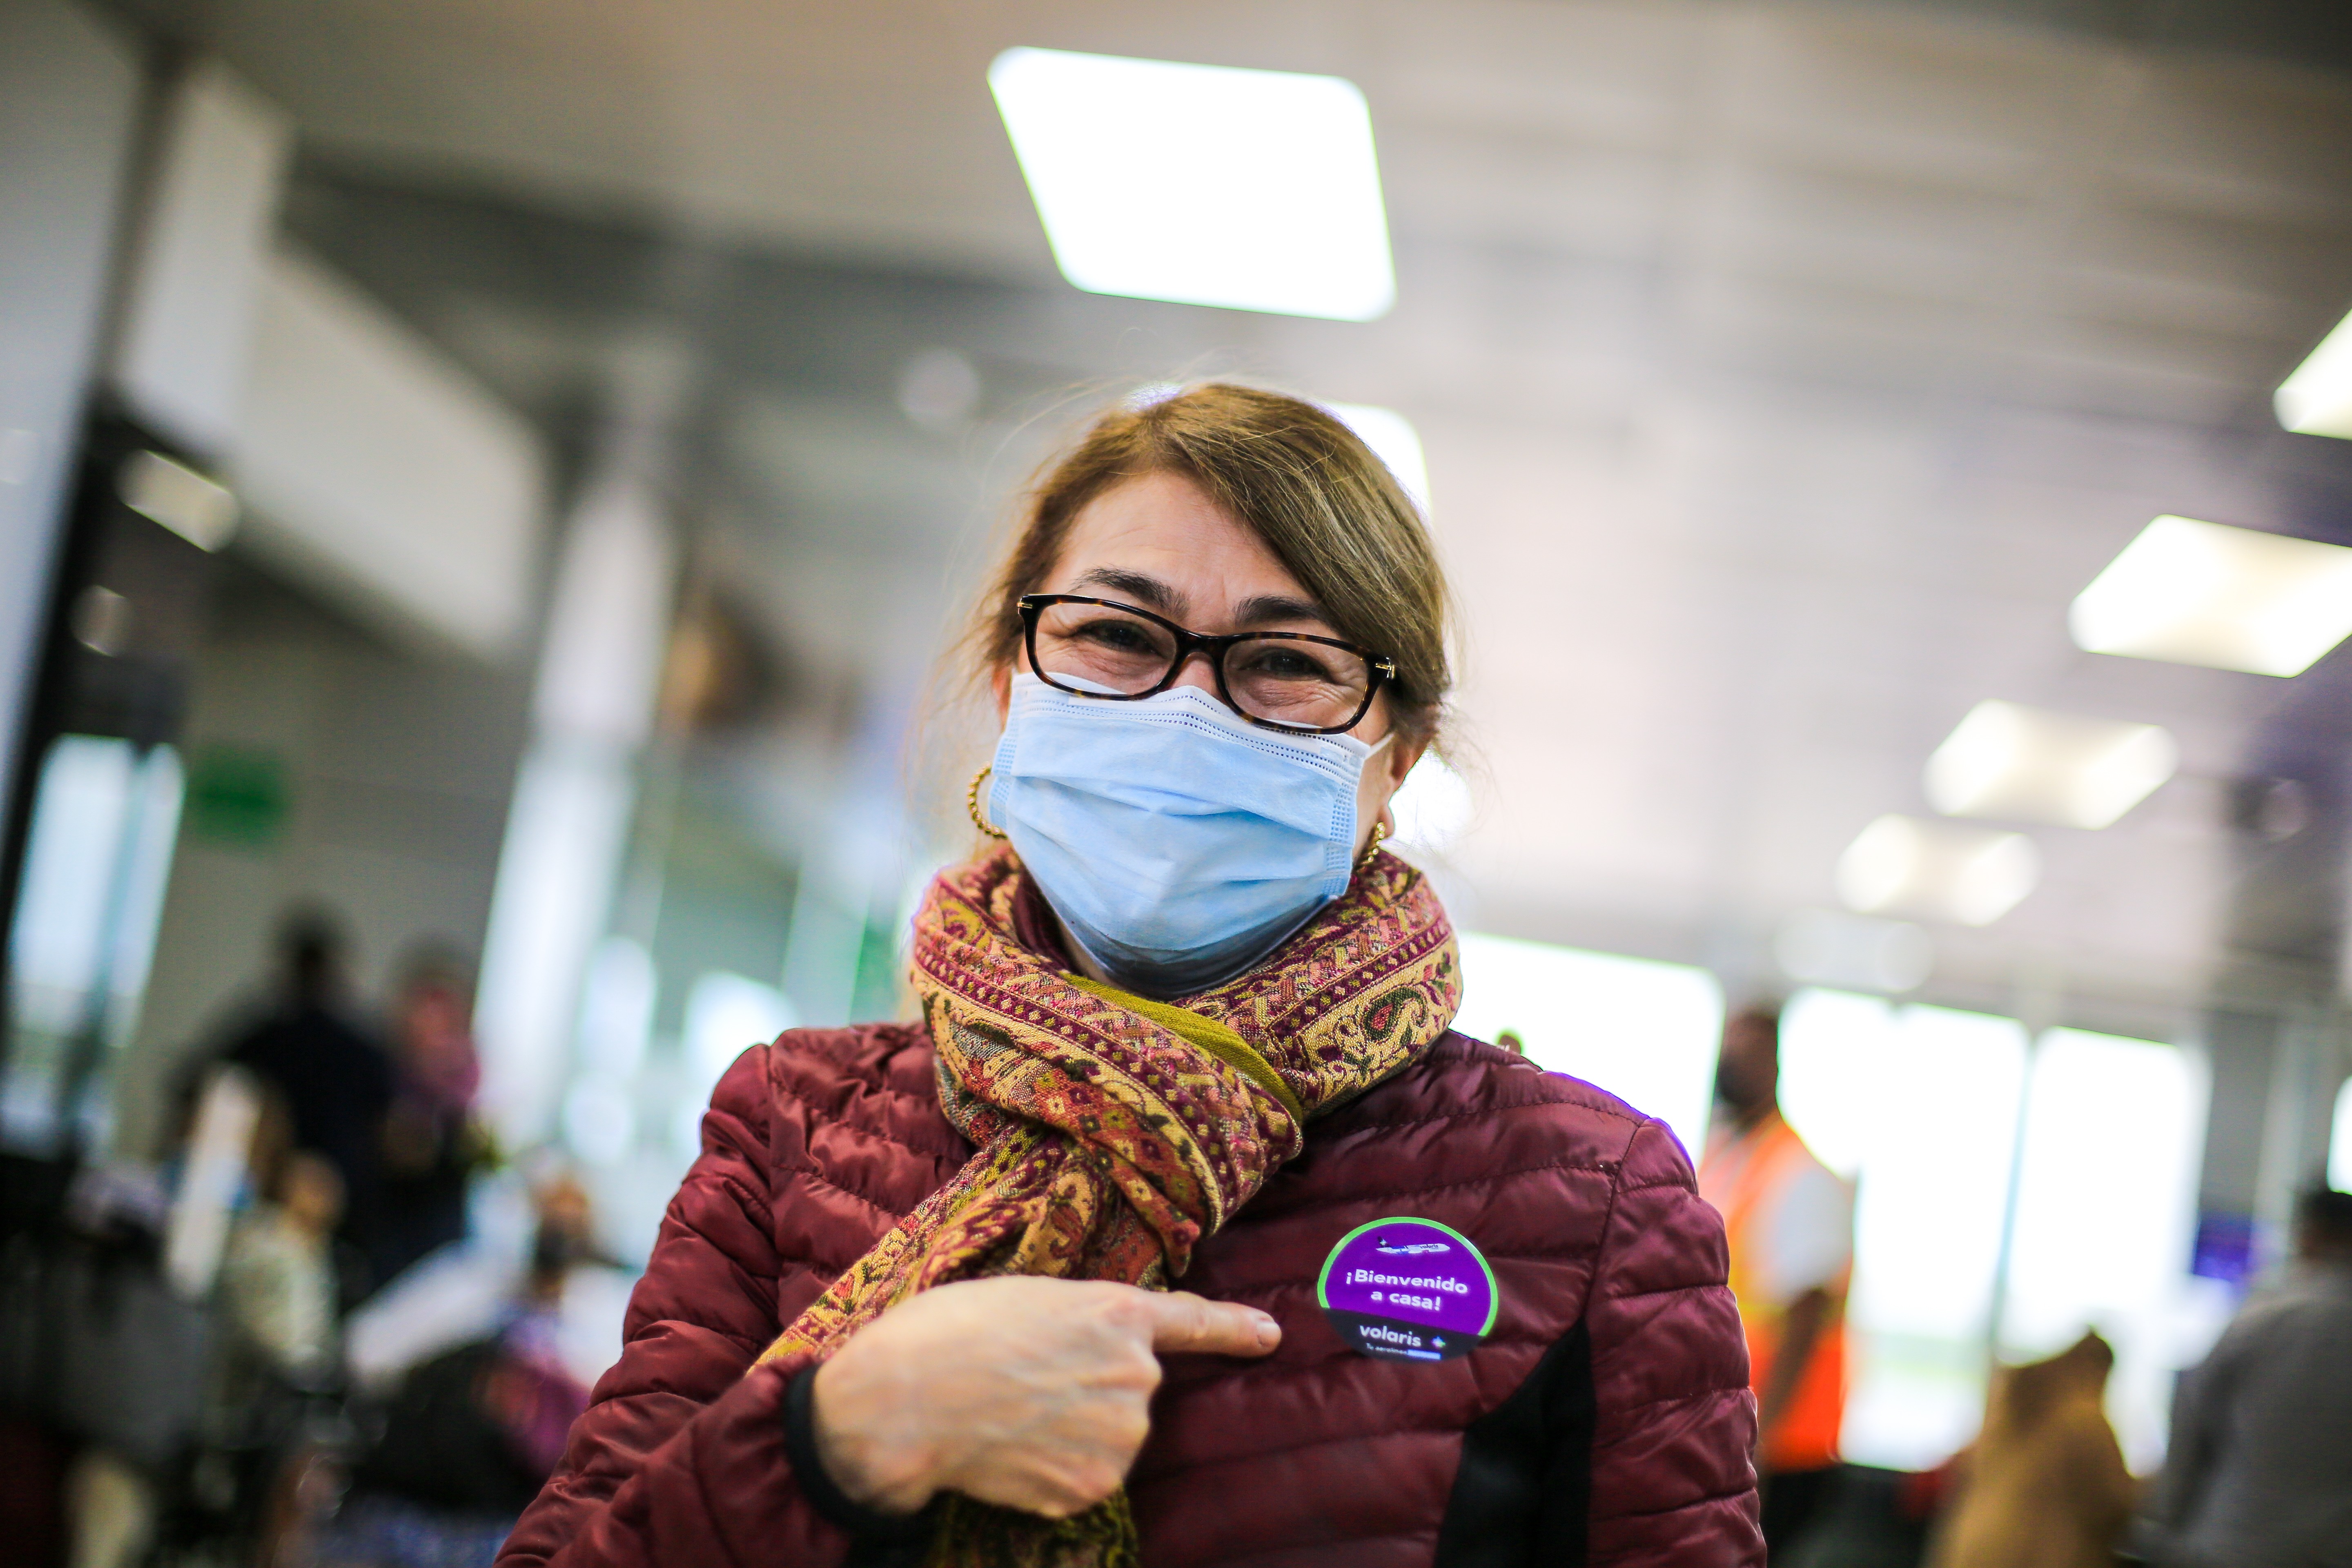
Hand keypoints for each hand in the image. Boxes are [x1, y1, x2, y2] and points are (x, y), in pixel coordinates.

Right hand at [809, 1276, 1279, 1518]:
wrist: (908, 1401)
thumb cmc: (951, 1332)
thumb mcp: (1027, 1298)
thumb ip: (1079, 1321)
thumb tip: (1086, 1352)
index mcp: (1118, 1313)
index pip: (1194, 1321)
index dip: (1235, 1328)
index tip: (1270, 1336)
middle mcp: (1135, 1375)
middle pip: (1131, 1389)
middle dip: (1089, 1389)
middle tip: (1024, 1380)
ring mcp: (1119, 1435)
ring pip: (1108, 1438)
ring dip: (1070, 1433)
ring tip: (1010, 1413)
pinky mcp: (1093, 1486)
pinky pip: (1083, 1479)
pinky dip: (1051, 1472)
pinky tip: (1010, 1450)